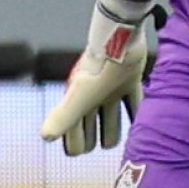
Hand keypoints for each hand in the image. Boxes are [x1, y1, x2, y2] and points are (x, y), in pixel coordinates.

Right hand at [40, 0, 154, 156]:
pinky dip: (137, 113)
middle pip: (90, 128)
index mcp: (76, 102)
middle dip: (95, 139)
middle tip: (105, 142)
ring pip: (111, 118)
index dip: (75, 143)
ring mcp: (110, 90)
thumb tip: (45, 136)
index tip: (84, 148)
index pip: (71, 132)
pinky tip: (144, 124)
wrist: (118, 39)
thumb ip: (63, 117)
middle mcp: (92, 97)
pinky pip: (134, 102)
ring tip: (124, 139)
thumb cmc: (96, 68)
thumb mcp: (79, 96)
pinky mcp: (129, 81)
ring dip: (115, 130)